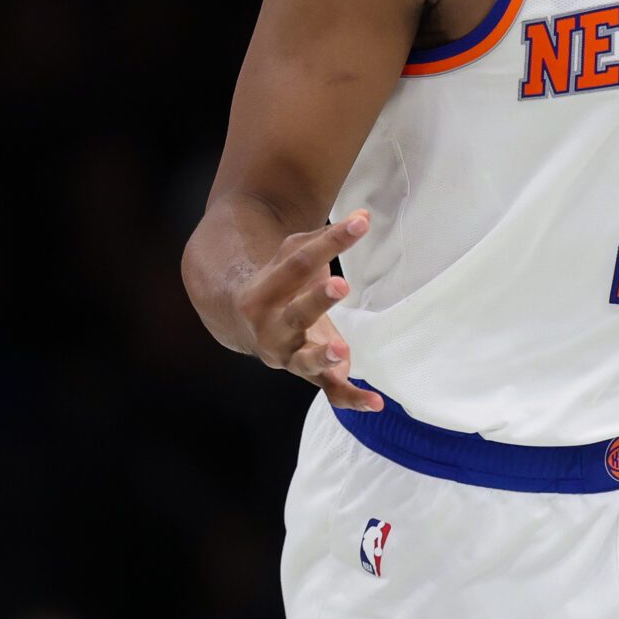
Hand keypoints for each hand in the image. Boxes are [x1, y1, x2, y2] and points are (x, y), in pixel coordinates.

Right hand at [231, 209, 385, 409]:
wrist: (242, 318)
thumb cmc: (278, 280)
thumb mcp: (292, 255)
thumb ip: (326, 238)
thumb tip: (365, 216)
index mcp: (265, 290)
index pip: (300, 264)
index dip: (331, 242)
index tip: (360, 223)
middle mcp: (270, 327)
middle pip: (295, 313)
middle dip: (317, 300)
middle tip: (340, 284)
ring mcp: (287, 355)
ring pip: (305, 359)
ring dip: (323, 356)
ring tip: (341, 351)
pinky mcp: (308, 373)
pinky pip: (329, 390)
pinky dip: (351, 398)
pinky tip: (376, 402)